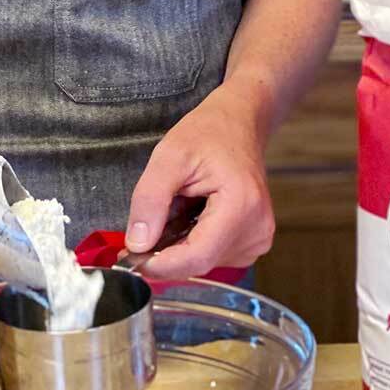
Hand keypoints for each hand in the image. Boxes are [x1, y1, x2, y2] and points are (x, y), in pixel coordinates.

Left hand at [126, 85, 275, 277]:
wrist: (240, 125)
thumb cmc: (209, 134)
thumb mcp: (169, 157)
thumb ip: (150, 201)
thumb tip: (137, 244)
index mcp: (241, 206)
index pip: (197, 257)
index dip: (160, 265)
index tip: (131, 258)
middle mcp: (256, 229)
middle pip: (199, 263)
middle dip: (165, 254)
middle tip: (143, 230)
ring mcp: (258, 238)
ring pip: (204, 263)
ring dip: (180, 247)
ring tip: (177, 210)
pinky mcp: (254, 242)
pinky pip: (214, 256)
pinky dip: (194, 243)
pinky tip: (192, 218)